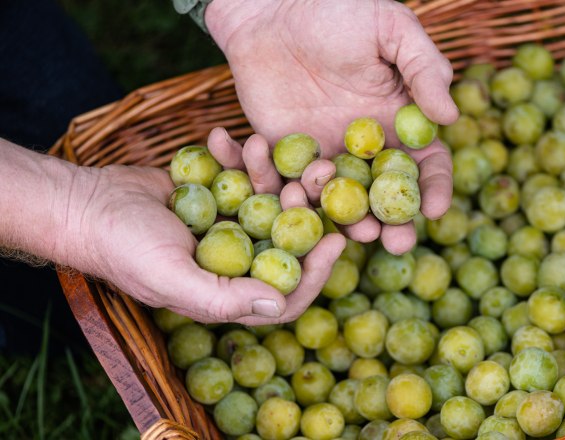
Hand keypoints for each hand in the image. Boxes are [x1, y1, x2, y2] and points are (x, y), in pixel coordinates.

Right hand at [61, 148, 343, 325]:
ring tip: (260, 142)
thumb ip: (223, 298)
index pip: (287, 290)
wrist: (83, 204)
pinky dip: (233, 154)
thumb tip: (278, 306)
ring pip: (269, 199)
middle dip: (305, 205)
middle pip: (288, 237)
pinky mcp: (216, 192)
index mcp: (230, 289)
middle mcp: (236, 258)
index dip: (316, 270)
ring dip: (270, 169)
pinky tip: (220, 134)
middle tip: (316, 173)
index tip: (336, 239)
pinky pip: (237, 174)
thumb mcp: (171, 278)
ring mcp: (228, 223)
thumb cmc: (123, 249)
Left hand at [205, 0, 459, 253]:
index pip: (424, 164)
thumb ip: (424, 68)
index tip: (436, 209)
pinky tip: (296, 202)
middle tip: (395, 243)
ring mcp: (322, 154)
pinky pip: (287, 186)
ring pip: (338, 202)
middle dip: (393, 224)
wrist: (271, 7)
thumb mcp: (390, 28)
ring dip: (347, 222)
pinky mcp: (281, 156)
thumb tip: (449, 118)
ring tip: (354, 232)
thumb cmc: (337, 9)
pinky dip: (291, 198)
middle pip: (383, 196)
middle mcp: (363, 147)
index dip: (433, 188)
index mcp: (397, 122)